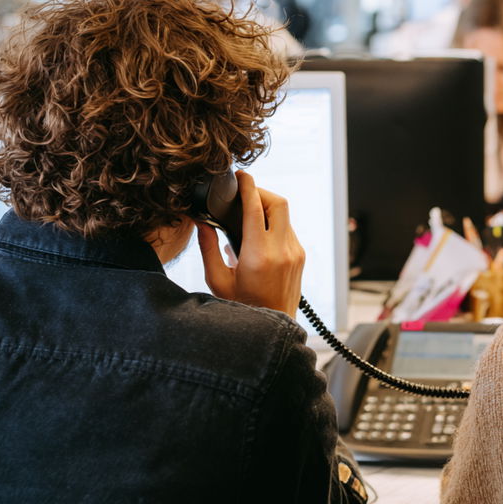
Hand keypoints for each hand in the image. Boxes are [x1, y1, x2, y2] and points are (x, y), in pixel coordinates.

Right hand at [196, 171, 304, 317]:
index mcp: (259, 255)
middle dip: (261, 192)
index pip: (256, 209)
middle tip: (244, 194)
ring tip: (248, 214)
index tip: (241, 176)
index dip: (248, 187)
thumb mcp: (217, 281)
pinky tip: (258, 234)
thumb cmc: (243, 309)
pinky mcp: (300, 256)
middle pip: (279, 203)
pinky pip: (288, 229)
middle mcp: (282, 251)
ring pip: (285, 215)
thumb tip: (202, 223)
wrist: (274, 327)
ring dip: (268, 208)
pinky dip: (273, 224)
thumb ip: (208, 249)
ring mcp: (295, 253)